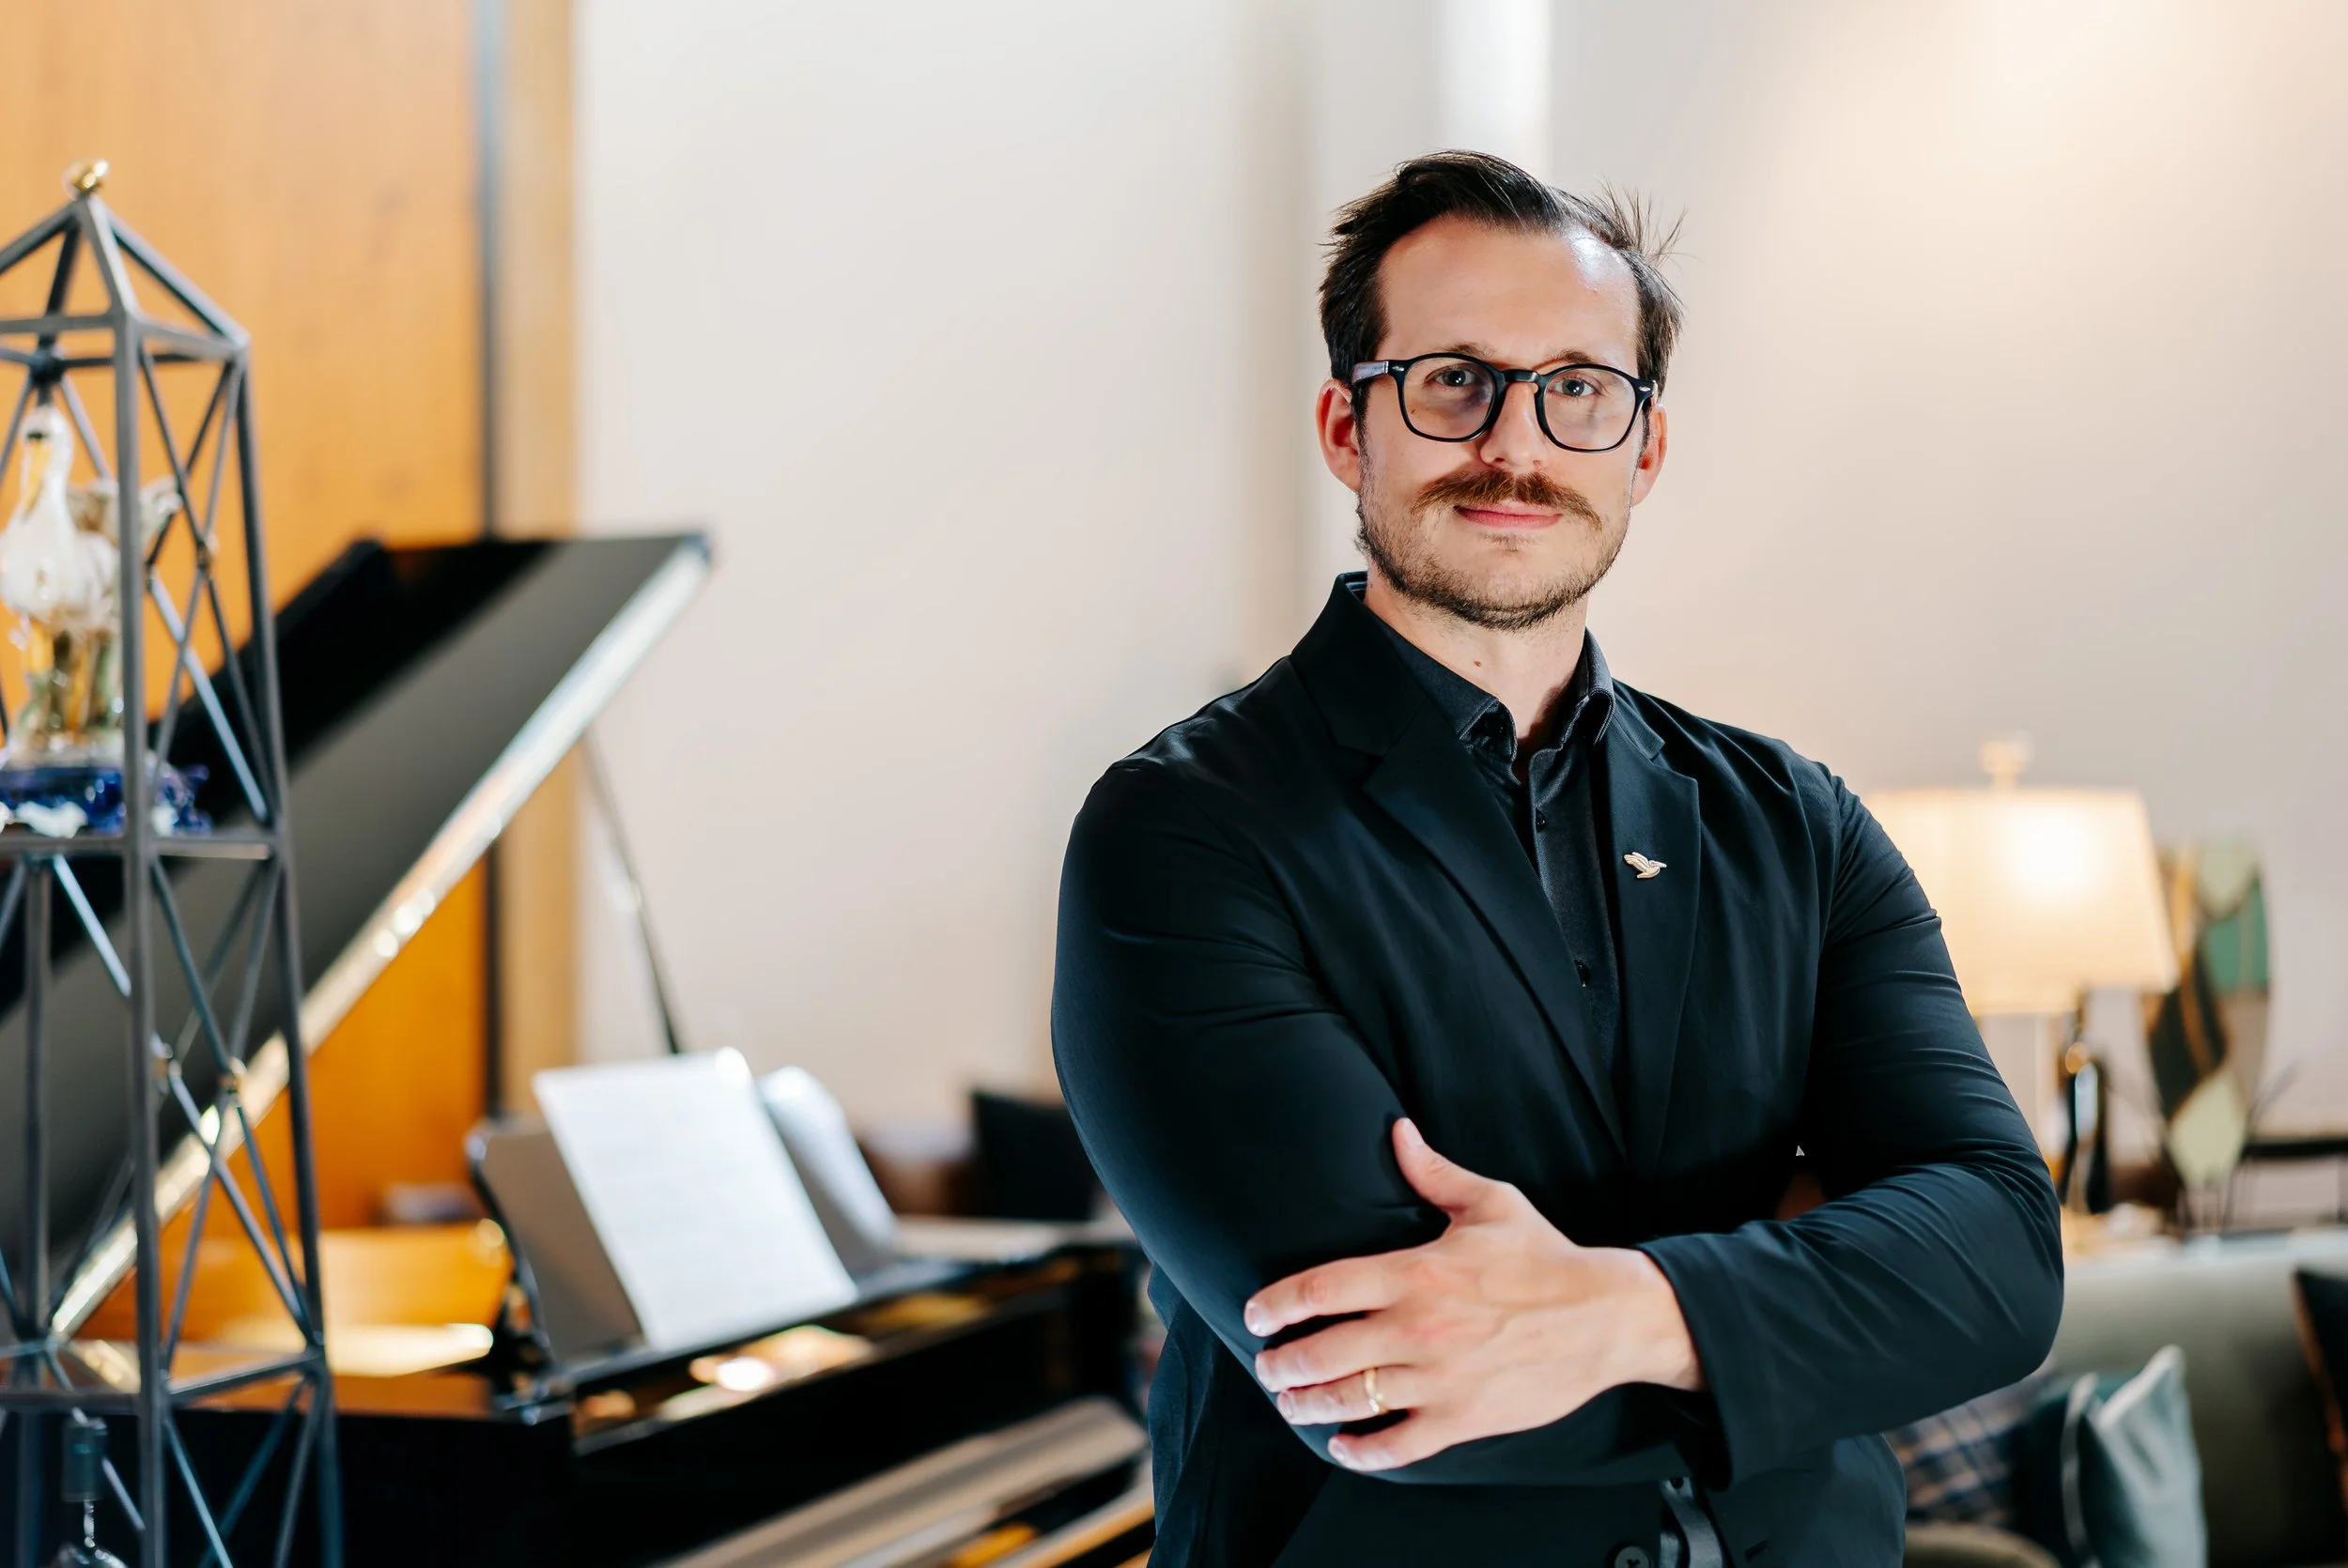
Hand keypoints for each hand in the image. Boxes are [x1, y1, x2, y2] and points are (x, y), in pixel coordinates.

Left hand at [1243, 1119, 1701, 1471]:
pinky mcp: (1464, 1418)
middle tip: (1267, 1368)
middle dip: (1281, 1365)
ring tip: (1292, 1402)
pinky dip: (1363, 1451)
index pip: (1322, 1287)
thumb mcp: (1490, 1203)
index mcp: (1415, 1271)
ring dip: (1308, 1405)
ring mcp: (1439, 1378)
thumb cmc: (1546, 1259)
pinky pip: (1398, 1445)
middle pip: (1322, 1351)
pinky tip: (1343, 1446)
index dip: (1276, 1303)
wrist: (1608, 1317)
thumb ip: (1433, 1171)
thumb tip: (1397, 1131)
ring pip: (1350, 1399)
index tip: (1256, 1315)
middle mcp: (1417, 1327)